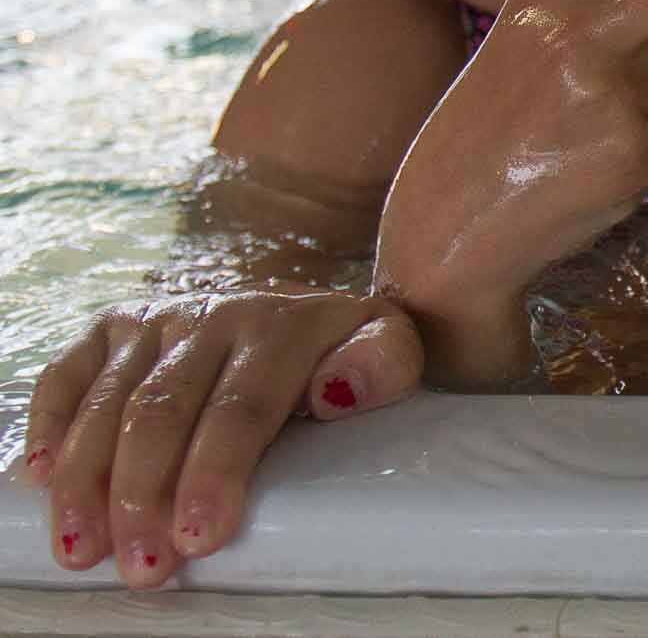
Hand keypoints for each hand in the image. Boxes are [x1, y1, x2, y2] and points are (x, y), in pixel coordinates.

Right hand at [18, 291, 420, 589]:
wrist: (310, 300)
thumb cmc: (347, 347)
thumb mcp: (389, 344)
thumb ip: (383, 362)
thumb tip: (336, 392)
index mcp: (277, 326)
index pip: (240, 406)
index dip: (215, 472)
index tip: (201, 537)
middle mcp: (209, 317)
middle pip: (161, 412)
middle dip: (144, 495)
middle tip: (142, 565)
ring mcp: (155, 321)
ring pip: (107, 403)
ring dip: (87, 479)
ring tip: (84, 549)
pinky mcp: (114, 328)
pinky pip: (67, 374)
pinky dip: (47, 424)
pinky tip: (39, 478)